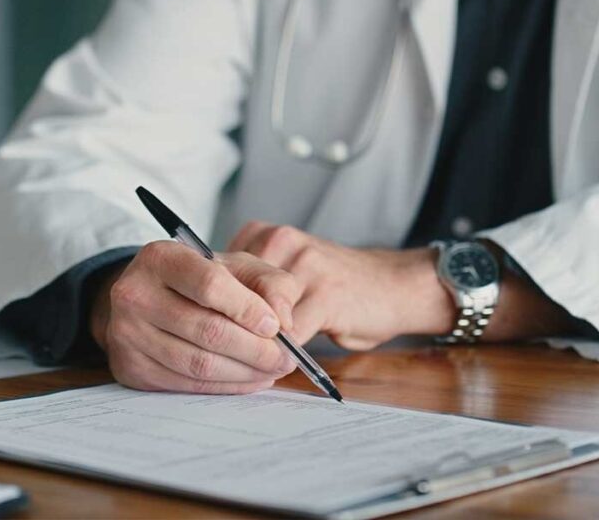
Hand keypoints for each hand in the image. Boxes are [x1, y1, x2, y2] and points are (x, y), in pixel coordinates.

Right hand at [89, 240, 301, 393]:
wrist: (147, 299)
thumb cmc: (200, 280)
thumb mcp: (237, 266)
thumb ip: (270, 283)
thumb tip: (284, 322)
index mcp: (161, 258)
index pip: (210, 285)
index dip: (248, 309)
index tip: (275, 326)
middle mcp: (135, 294)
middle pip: (207, 331)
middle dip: (256, 350)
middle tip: (286, 359)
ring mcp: (128, 334)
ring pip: (199, 364)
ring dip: (245, 373)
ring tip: (272, 370)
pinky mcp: (131, 367)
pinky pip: (187, 384)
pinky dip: (225, 387)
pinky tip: (249, 379)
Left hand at [228, 223, 454, 350]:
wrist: (394, 286)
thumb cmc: (334, 286)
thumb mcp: (285, 275)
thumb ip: (250, 287)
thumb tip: (204, 318)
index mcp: (263, 235)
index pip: (213, 275)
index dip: (209, 311)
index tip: (207, 336)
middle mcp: (280, 242)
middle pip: (230, 295)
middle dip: (228, 331)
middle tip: (227, 355)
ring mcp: (304, 265)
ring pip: (257, 316)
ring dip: (256, 345)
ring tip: (260, 361)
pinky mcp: (326, 293)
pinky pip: (290, 333)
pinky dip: (283, 355)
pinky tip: (286, 362)